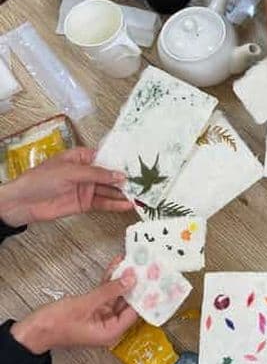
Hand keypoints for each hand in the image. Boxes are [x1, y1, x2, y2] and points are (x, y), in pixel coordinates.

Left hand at [0, 148, 130, 226]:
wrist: (24, 202)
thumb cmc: (41, 179)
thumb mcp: (70, 171)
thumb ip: (97, 174)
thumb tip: (120, 176)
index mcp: (81, 158)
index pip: (106, 157)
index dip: (121, 161)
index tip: (139, 163)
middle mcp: (86, 172)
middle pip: (111, 175)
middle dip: (126, 178)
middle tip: (146, 182)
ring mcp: (87, 188)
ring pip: (110, 190)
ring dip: (124, 193)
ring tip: (142, 195)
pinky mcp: (86, 203)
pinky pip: (104, 203)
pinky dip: (115, 205)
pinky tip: (127, 205)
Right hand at [11, 257, 136, 354]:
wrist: (32, 330)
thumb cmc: (56, 324)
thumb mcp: (86, 304)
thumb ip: (110, 291)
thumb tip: (131, 279)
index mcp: (111, 332)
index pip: (134, 312)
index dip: (144, 295)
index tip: (152, 279)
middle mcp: (110, 326)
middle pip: (128, 303)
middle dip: (135, 285)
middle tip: (146, 267)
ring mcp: (101, 317)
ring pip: (117, 296)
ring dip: (122, 279)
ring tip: (133, 261)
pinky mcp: (93, 309)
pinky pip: (105, 294)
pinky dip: (109, 281)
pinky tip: (116, 265)